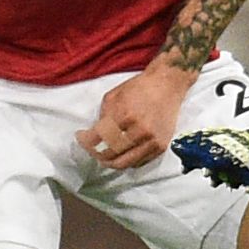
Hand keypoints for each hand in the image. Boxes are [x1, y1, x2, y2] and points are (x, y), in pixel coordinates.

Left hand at [79, 64, 194, 172]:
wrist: (168, 85)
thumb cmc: (139, 88)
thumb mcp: (114, 96)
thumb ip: (103, 116)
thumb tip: (94, 135)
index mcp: (125, 115)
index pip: (99, 137)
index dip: (85, 141)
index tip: (80, 137)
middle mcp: (139, 131)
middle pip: (110, 154)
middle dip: (96, 153)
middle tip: (91, 149)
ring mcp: (151, 141)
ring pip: (124, 163)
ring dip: (109, 162)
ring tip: (103, 156)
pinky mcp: (160, 147)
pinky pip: (138, 163)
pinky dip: (126, 161)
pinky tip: (121, 154)